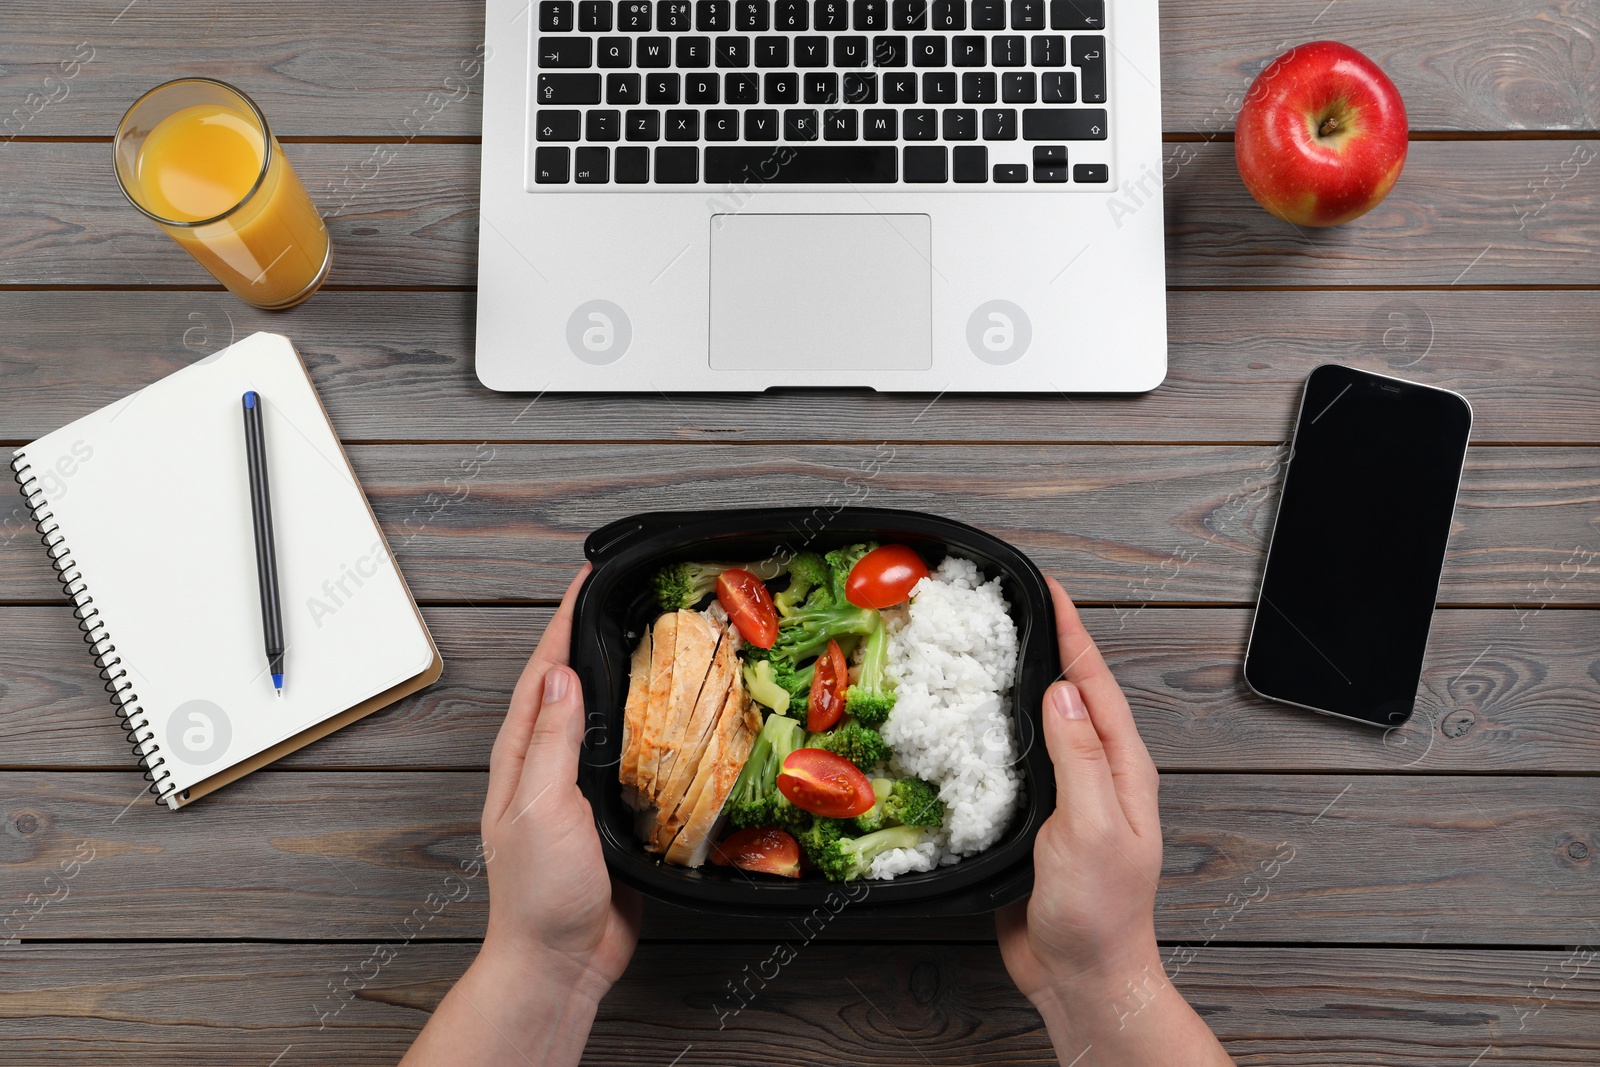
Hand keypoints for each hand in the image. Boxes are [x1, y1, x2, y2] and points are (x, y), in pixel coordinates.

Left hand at [403, 566, 640, 1066]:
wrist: (561, 959)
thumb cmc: (540, 892)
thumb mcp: (541, 806)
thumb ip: (552, 741)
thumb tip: (563, 673)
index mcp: (523, 754)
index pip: (545, 669)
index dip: (565, 620)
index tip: (588, 577)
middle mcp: (548, 763)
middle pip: (573, 683)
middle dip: (596, 635)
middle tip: (630, 596)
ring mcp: (580, 787)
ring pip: (606, 716)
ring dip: (627, 678)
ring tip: (660, 641)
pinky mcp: (612, 813)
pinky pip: (633, 757)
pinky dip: (653, 729)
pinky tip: (679, 720)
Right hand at [996, 578, 1231, 1064]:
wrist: (1081, 976)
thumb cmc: (1100, 913)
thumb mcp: (1093, 826)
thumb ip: (1079, 756)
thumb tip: (1064, 690)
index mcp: (1121, 768)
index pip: (1095, 682)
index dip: (1072, 632)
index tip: (1048, 589)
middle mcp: (1097, 774)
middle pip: (1072, 693)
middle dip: (1047, 644)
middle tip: (1014, 604)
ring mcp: (1068, 797)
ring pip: (1042, 723)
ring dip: (1019, 684)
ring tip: (991, 648)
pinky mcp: (1035, 821)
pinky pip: (1017, 762)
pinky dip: (996, 732)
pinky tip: (972, 725)